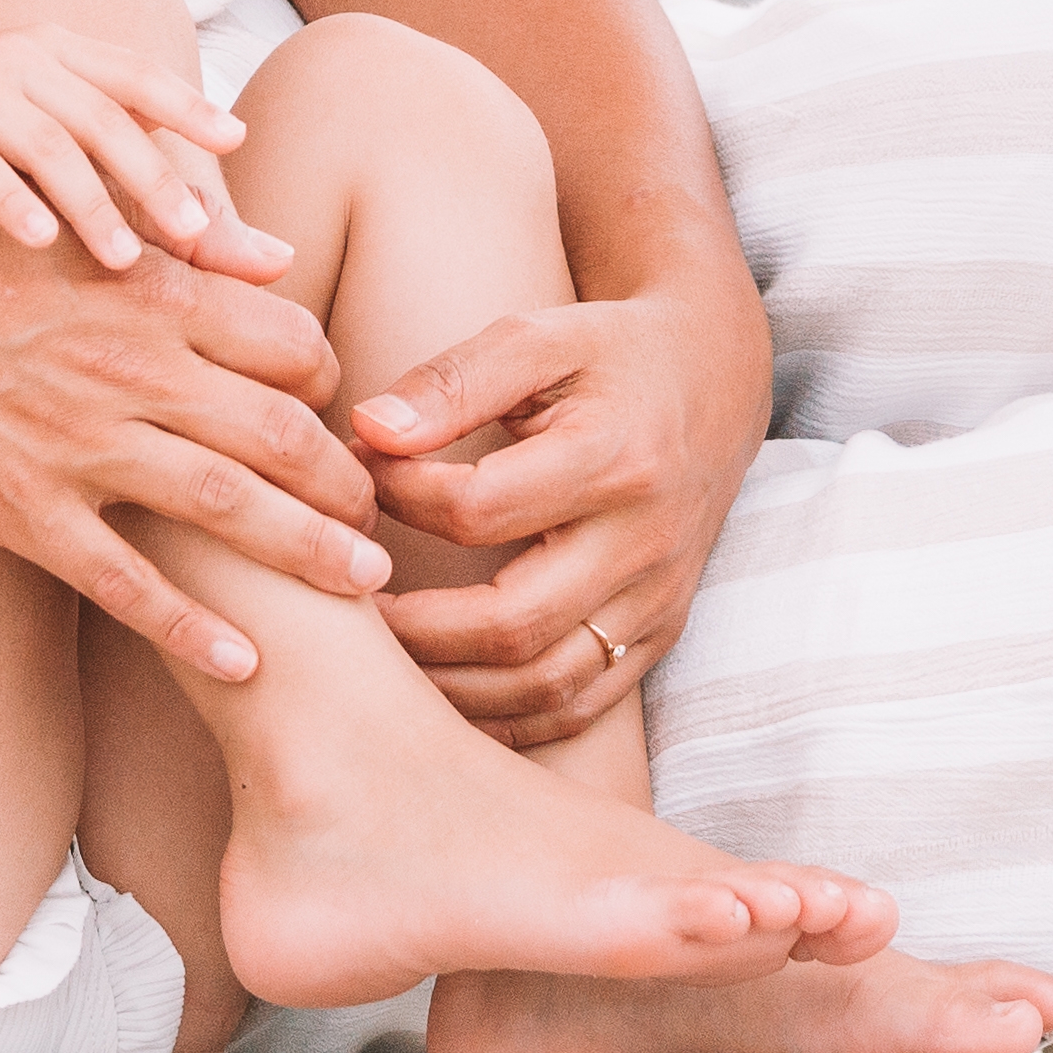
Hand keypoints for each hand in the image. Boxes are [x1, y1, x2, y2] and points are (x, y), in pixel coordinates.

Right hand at [0, 24, 248, 272]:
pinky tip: (38, 244)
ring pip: (44, 141)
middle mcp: (14, 56)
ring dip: (89, 202)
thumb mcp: (59, 165)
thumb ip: (157, 204)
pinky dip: (8, 199)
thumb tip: (277, 262)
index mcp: (55, 53)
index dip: (184, 105)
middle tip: (193, 237)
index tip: (232, 142)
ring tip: (125, 261)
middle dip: (151, 176)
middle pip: (100, 115)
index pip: (133, 75)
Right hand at [0, 168, 387, 685]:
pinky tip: (244, 663)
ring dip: (309, 553)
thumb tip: (278, 257)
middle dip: (348, 483)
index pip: (291, 342)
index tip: (345, 421)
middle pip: (284, 432)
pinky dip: (192, 627)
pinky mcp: (21, 506)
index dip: (335, 387)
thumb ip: (180, 248)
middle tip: (383, 521)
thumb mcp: (74, 224)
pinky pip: (125, 582)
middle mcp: (130, 367)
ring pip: (228, 507)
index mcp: (148, 293)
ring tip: (365, 586)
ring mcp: (76, 442)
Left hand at [352, 273, 772, 743]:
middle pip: (513, 623)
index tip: (354, 469)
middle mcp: (644, 542)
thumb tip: (368, 430)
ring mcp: (656, 600)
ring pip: (545, 684)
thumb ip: (452, 381)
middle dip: (411, 626)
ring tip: (374, 656)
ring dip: (449, 686)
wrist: (713, 382)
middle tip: (338, 595)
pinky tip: (440, 692)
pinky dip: (504, 716)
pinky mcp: (659, 634)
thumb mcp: (535, 336)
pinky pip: (579, 706)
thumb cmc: (606, 354)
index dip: (398, 496)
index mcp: (614, 457)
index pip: (480, 510)